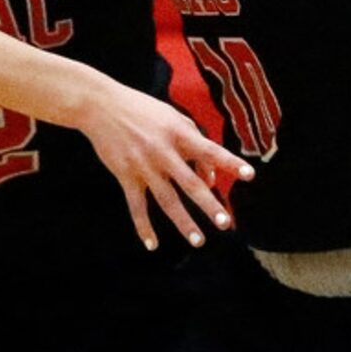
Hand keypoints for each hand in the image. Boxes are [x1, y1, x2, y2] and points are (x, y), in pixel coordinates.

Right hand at [80, 79, 252, 250]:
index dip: (230, 163)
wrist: (101, 107)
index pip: (210, 151)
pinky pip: (137, 207)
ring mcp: (144, 167)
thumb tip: (210, 178)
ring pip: (167, 200)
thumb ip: (195, 142)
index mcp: (179, 134)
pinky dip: (143, 227)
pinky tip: (152, 245)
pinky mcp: (126, 176)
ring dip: (184, 222)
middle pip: (191, 183)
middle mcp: (163, 152)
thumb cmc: (143, 111)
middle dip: (209, 205)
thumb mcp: (173, 118)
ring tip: (198, 241)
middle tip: (225, 223)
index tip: (249, 175)